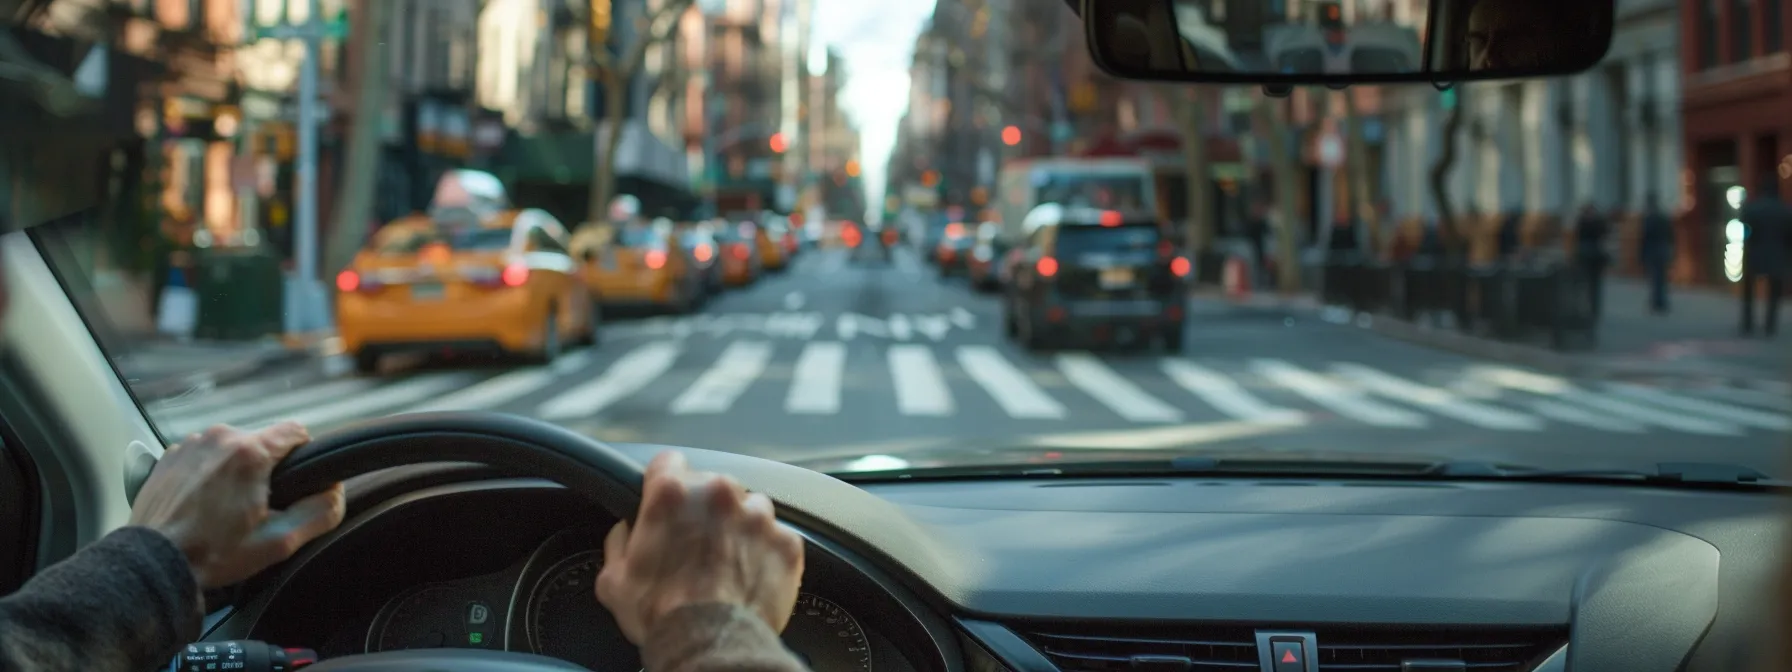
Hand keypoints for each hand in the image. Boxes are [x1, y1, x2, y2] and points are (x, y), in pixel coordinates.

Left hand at [128, 422, 345, 588]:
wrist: (153, 563)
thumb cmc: (212, 553)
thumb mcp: (279, 542)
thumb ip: (320, 512)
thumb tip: (335, 491)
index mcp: (249, 453)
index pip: (296, 430)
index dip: (305, 454)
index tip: (297, 480)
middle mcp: (219, 438)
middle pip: (262, 442)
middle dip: (266, 469)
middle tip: (256, 508)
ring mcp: (190, 444)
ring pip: (231, 448)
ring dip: (235, 470)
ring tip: (224, 508)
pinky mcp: (168, 456)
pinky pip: (203, 456)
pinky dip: (208, 474)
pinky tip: (202, 504)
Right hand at [595, 451, 803, 643]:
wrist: (711, 648)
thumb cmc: (662, 616)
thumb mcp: (614, 580)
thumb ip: (619, 541)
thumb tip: (627, 531)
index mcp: (673, 495)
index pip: (668, 462)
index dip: (664, 482)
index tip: (667, 500)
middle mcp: (719, 495)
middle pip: (712, 486)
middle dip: (705, 510)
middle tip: (697, 545)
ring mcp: (758, 517)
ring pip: (749, 507)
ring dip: (739, 527)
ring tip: (727, 562)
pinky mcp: (786, 542)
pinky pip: (776, 537)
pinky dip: (766, 552)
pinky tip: (750, 576)